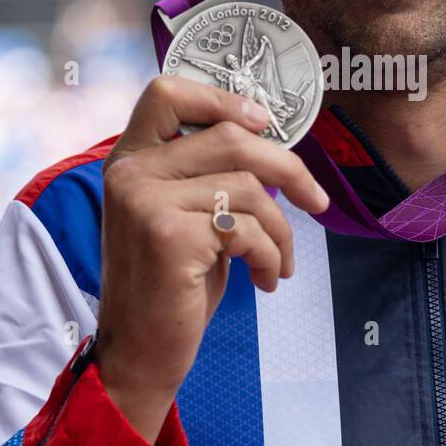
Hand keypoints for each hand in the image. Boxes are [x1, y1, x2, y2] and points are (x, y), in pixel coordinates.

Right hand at [95, 76, 329, 440]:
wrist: (140, 353)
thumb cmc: (171, 285)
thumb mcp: (181, 217)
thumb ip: (206, 175)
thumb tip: (271, 144)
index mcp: (129, 158)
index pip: (166, 92)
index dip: (222, 99)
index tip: (263, 124)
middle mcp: (130, 171)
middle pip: (231, 137)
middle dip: (288, 167)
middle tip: (316, 200)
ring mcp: (145, 200)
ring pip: (249, 187)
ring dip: (280, 230)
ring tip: (278, 262)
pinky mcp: (168, 234)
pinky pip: (247, 228)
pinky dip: (270, 256)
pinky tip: (264, 280)